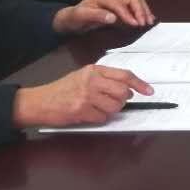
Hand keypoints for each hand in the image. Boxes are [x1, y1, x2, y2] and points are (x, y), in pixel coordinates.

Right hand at [12, 64, 153, 127]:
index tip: (149, 91)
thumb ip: (104, 78)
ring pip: (115, 107)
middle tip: (114, 102)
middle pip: (123, 92)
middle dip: (123, 100)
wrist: (39, 101)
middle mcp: (91, 81)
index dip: (139, 84)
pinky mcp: (81, 110)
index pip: (124, 75)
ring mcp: (86, 96)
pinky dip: (99, 118)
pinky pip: (102, 118)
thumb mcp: (83, 76)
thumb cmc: (62, 89)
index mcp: (94, 70)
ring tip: (98, 108)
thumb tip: (128, 88)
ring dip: (111, 111)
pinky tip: (88, 113)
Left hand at [52, 0, 153, 33]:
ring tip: (149, 22)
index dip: (128, 14)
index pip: (119, 4)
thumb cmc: (75, 18)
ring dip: (144, 11)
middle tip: (145, 23)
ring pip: (135, 1)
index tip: (135, 24)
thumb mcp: (81, 17)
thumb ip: (96, 16)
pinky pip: (134, 7)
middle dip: (140, 10)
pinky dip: (142, 13)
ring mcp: (116, 0)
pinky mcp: (119, 8)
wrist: (71, 20)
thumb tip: (113, 18)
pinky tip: (147, 20)